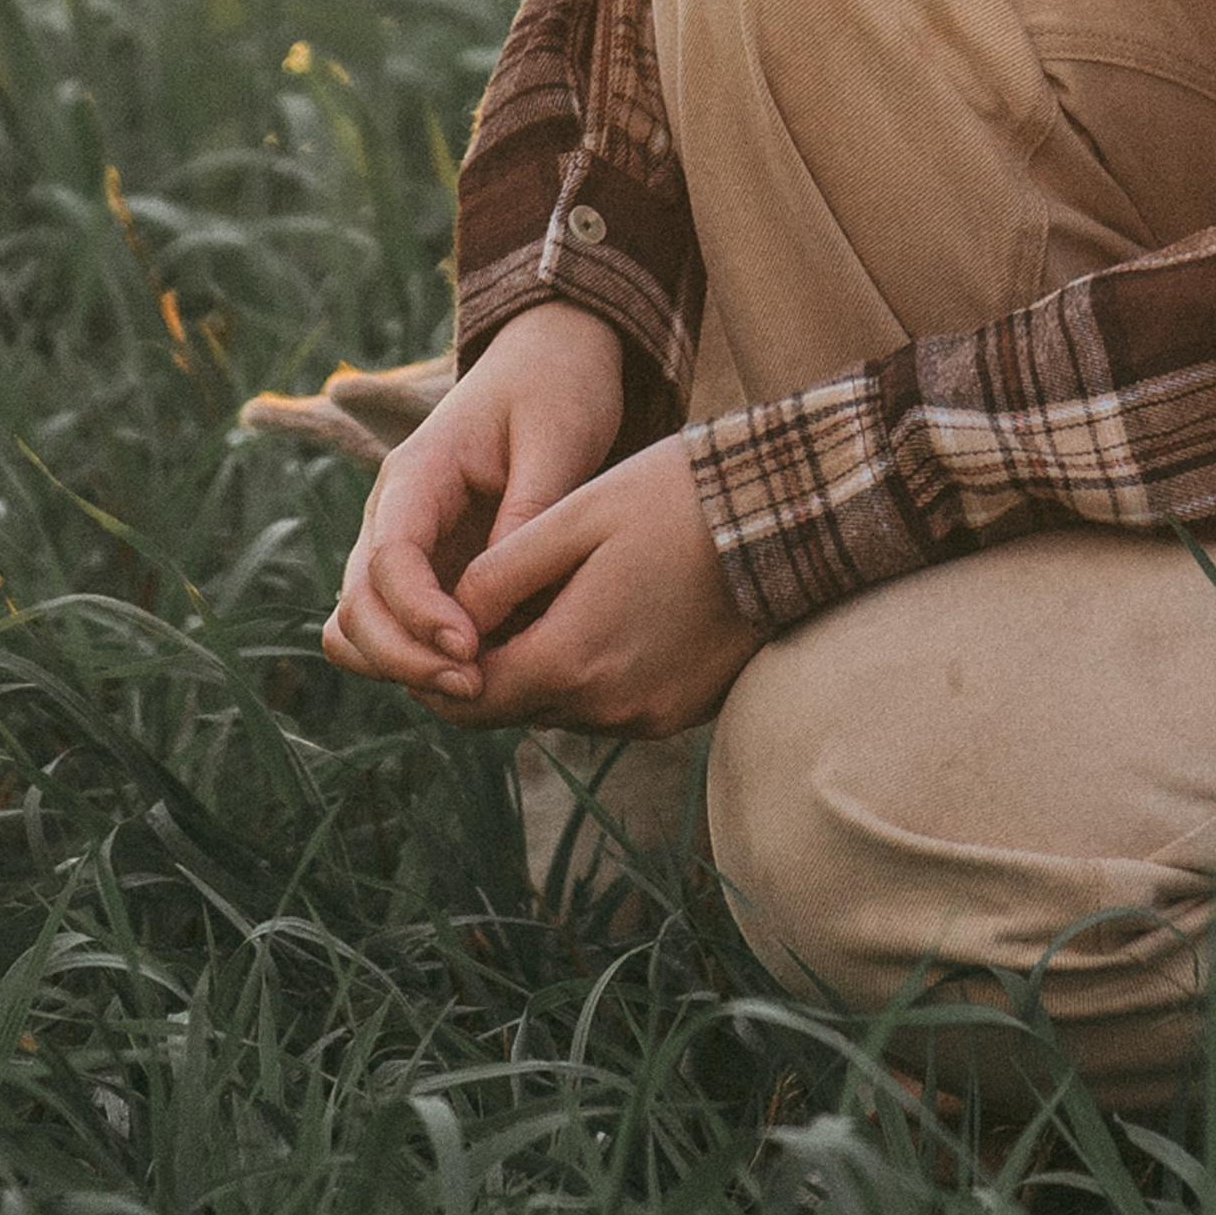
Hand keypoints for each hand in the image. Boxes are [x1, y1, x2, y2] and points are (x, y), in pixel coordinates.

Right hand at [321, 301, 622, 704]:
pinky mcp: (430, 570)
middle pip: (356, 608)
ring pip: (360, 628)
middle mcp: (393, 513)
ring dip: (402, 668)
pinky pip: (399, 630)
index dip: (418, 617)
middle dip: (403, 659)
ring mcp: (405, 546)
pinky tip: (486, 671)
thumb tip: (495, 597)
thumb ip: (526, 514)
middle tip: (476, 688)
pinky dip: (423, 660)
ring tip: (478, 688)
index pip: (387, 559)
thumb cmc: (558, 388)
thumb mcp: (557, 439)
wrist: (553, 360)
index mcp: (415, 472)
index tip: (472, 648)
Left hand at [444, 435, 762, 735]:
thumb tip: (449, 614)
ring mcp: (648, 715)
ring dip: (539, 669)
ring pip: (558, 708)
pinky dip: (588, 673)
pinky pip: (607, 706)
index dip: (434, 669)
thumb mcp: (576, 517)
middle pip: (511, 709)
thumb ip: (502, 571)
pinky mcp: (680, 712)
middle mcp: (607, 707)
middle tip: (478, 614)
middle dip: (484, 669)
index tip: (429, 628)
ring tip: (545, 603)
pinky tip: (604, 615)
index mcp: (571, 659)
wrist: (786, 516)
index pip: (469, 696)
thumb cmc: (676, 499)